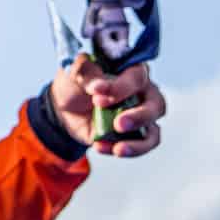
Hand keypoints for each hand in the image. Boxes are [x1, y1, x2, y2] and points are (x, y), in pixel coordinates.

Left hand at [51, 53, 166, 156]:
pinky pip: (140, 145)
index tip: (98, 97)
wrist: (64, 106)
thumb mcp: (75, 71)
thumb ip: (87, 73)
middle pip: (156, 105)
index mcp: (131, 70)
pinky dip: (125, 150)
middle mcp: (142, 92)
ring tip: (118, 148)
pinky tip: (100, 147)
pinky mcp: (133, 135)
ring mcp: (140, 115)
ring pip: (153, 130)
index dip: (121, 89)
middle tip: (118, 124)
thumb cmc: (75, 82)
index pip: (137, 77)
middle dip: (140, 117)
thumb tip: (100, 86)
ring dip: (138, 143)